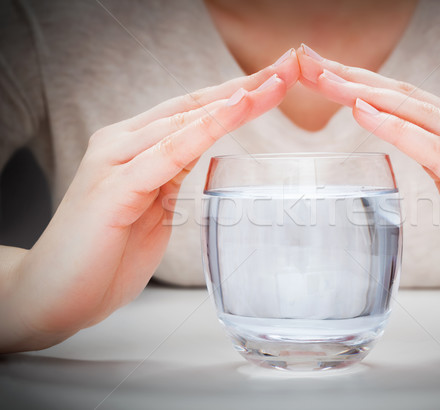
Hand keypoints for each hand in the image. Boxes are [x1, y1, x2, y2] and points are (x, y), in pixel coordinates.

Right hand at [0, 50, 299, 351]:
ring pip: (183, 120)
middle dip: (245, 86)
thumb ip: (169, 178)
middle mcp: (122, 143)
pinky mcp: (113, 188)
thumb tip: (196, 161)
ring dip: (233, 101)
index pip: (192, 110)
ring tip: (274, 84)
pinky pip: (167, 153)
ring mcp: (115, 162)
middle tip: (288, 68)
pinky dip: (203, 130)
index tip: (276, 81)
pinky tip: (232, 112)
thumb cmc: (107, 254)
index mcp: (133, 146)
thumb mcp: (152, 208)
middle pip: (193, 105)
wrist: (56, 294)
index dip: (235, 93)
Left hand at [297, 45, 439, 346]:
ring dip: (369, 94)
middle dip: (354, 78)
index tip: (317, 73)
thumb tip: (407, 163)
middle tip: (309, 61)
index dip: (359, 84)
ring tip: (328, 79)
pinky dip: (402, 131)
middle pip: (405, 97)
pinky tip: (368, 114)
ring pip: (420, 115)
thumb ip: (437, 174)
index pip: (402, 103)